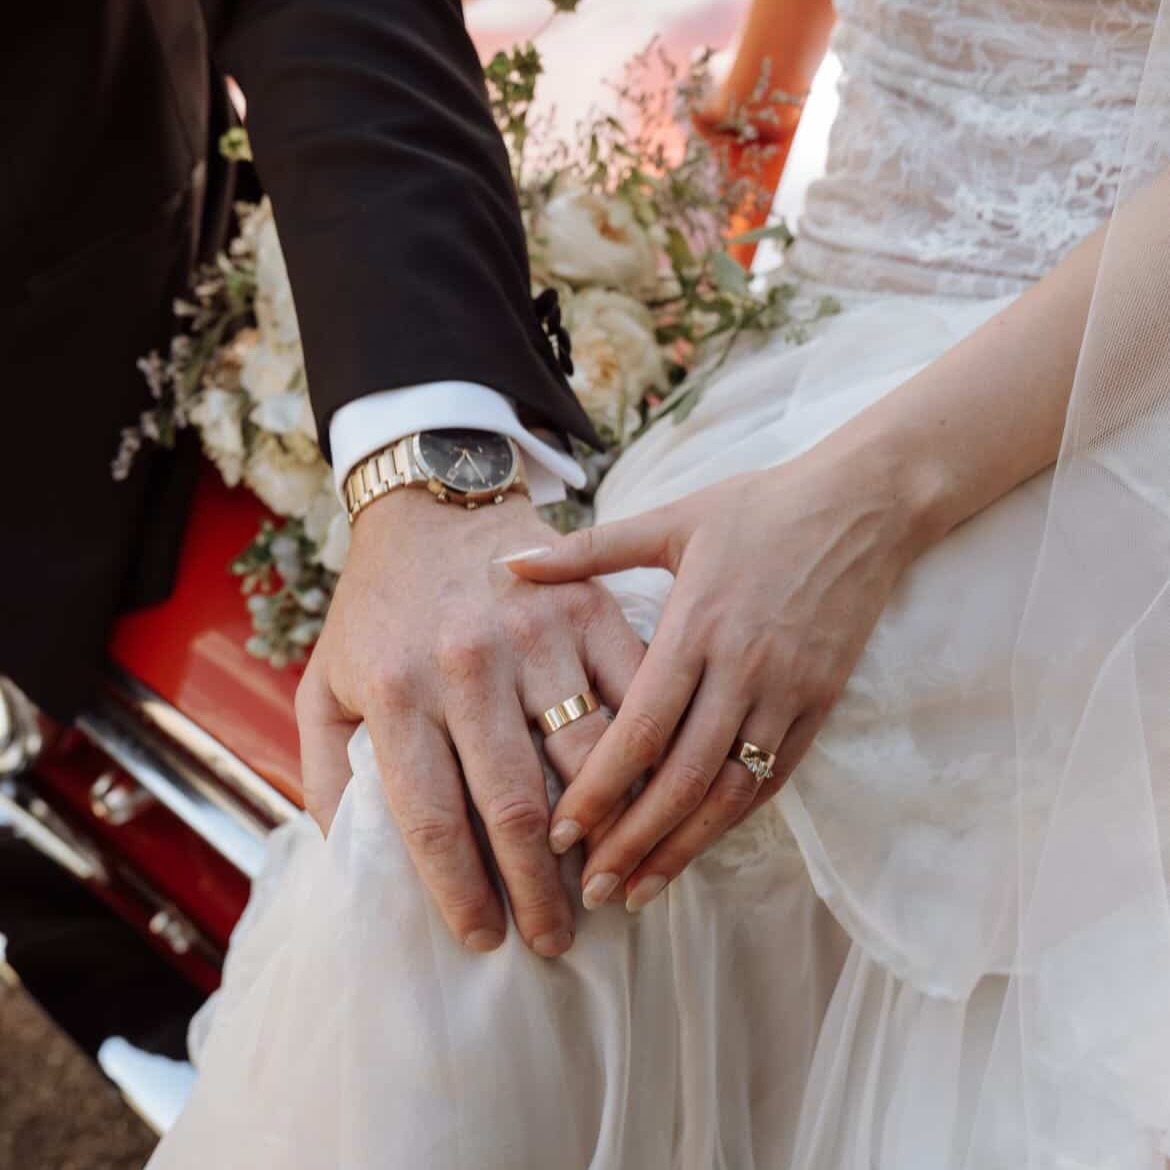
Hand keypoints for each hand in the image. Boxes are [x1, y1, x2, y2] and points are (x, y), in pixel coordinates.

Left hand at [295, 490, 643, 955]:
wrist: (435, 502)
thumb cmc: (378, 606)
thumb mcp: (324, 682)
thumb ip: (328, 771)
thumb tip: (350, 861)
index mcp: (396, 690)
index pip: (431, 817)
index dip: (460, 892)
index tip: (482, 940)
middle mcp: (468, 666)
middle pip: (514, 805)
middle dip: (538, 890)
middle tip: (554, 938)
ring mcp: (537, 636)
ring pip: (586, 759)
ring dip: (601, 835)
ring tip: (602, 884)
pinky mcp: (590, 610)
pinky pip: (631, 697)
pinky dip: (643, 754)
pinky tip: (643, 798)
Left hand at [509, 443, 928, 911]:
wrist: (864, 505)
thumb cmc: (758, 507)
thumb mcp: (670, 518)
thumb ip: (588, 550)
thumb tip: (509, 561)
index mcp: (696, 624)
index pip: (640, 727)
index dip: (599, 788)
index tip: (560, 834)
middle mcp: (742, 668)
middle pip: (682, 776)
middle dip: (633, 840)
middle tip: (590, 890)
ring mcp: (786, 691)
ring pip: (731, 790)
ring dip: (683, 846)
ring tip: (639, 890)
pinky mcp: (820, 703)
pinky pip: (775, 775)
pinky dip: (735, 818)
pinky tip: (699, 846)